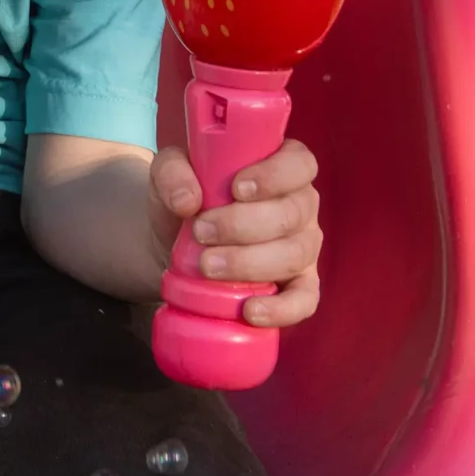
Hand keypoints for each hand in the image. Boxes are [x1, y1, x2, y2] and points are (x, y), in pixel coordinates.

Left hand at [147, 136, 322, 328]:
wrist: (177, 242)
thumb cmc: (187, 196)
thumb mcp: (170, 173)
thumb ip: (173, 172)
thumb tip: (188, 201)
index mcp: (282, 167)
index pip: (299, 164)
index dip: (274, 176)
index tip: (236, 189)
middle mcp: (301, 206)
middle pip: (291, 214)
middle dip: (243, 225)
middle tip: (202, 232)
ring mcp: (304, 247)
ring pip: (294, 255)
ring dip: (249, 263)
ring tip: (207, 266)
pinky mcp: (299, 286)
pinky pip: (305, 300)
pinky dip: (281, 308)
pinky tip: (250, 310)